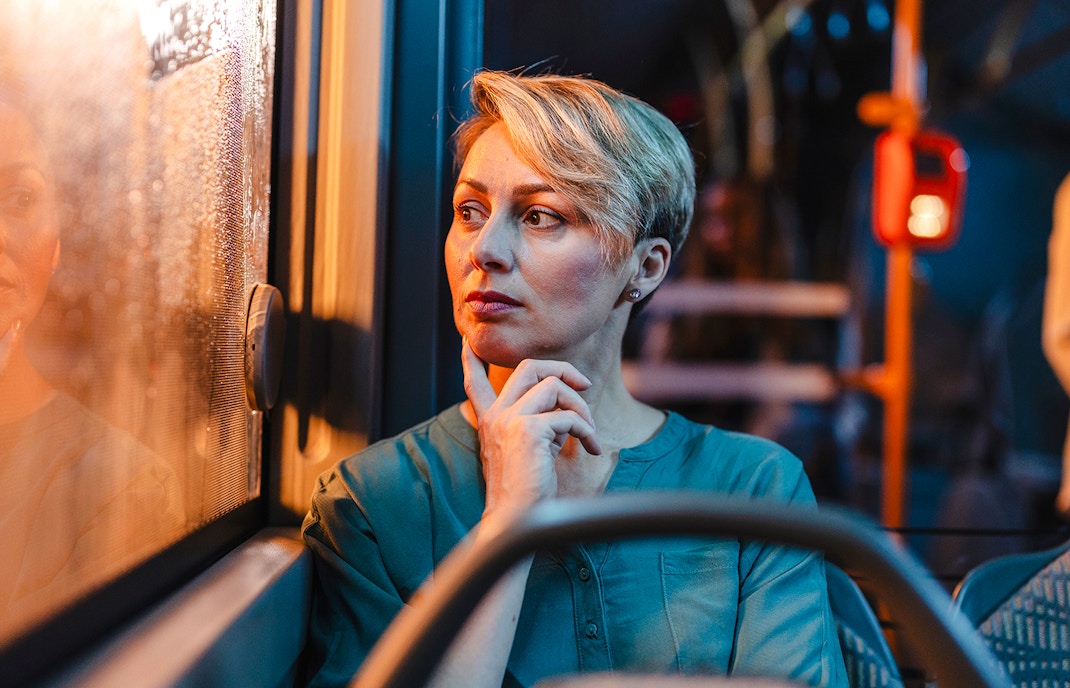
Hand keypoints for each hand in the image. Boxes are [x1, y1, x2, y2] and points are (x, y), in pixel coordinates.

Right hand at [461, 340, 600, 517]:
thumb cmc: (525, 492)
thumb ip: (535, 426)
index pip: (476, 383)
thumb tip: (562, 410)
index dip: (471, 361)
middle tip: (584, 384)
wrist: (514, 521)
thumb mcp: (524, 451)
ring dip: (581, 407)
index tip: (467, 342)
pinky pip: (568, 417)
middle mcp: (496, 416)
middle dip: (562, 368)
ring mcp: (510, 420)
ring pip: (554, 386)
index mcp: (490, 421)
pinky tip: (589, 448)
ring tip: (588, 432)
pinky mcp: (529, 431)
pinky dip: (586, 430)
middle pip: (528, 367)